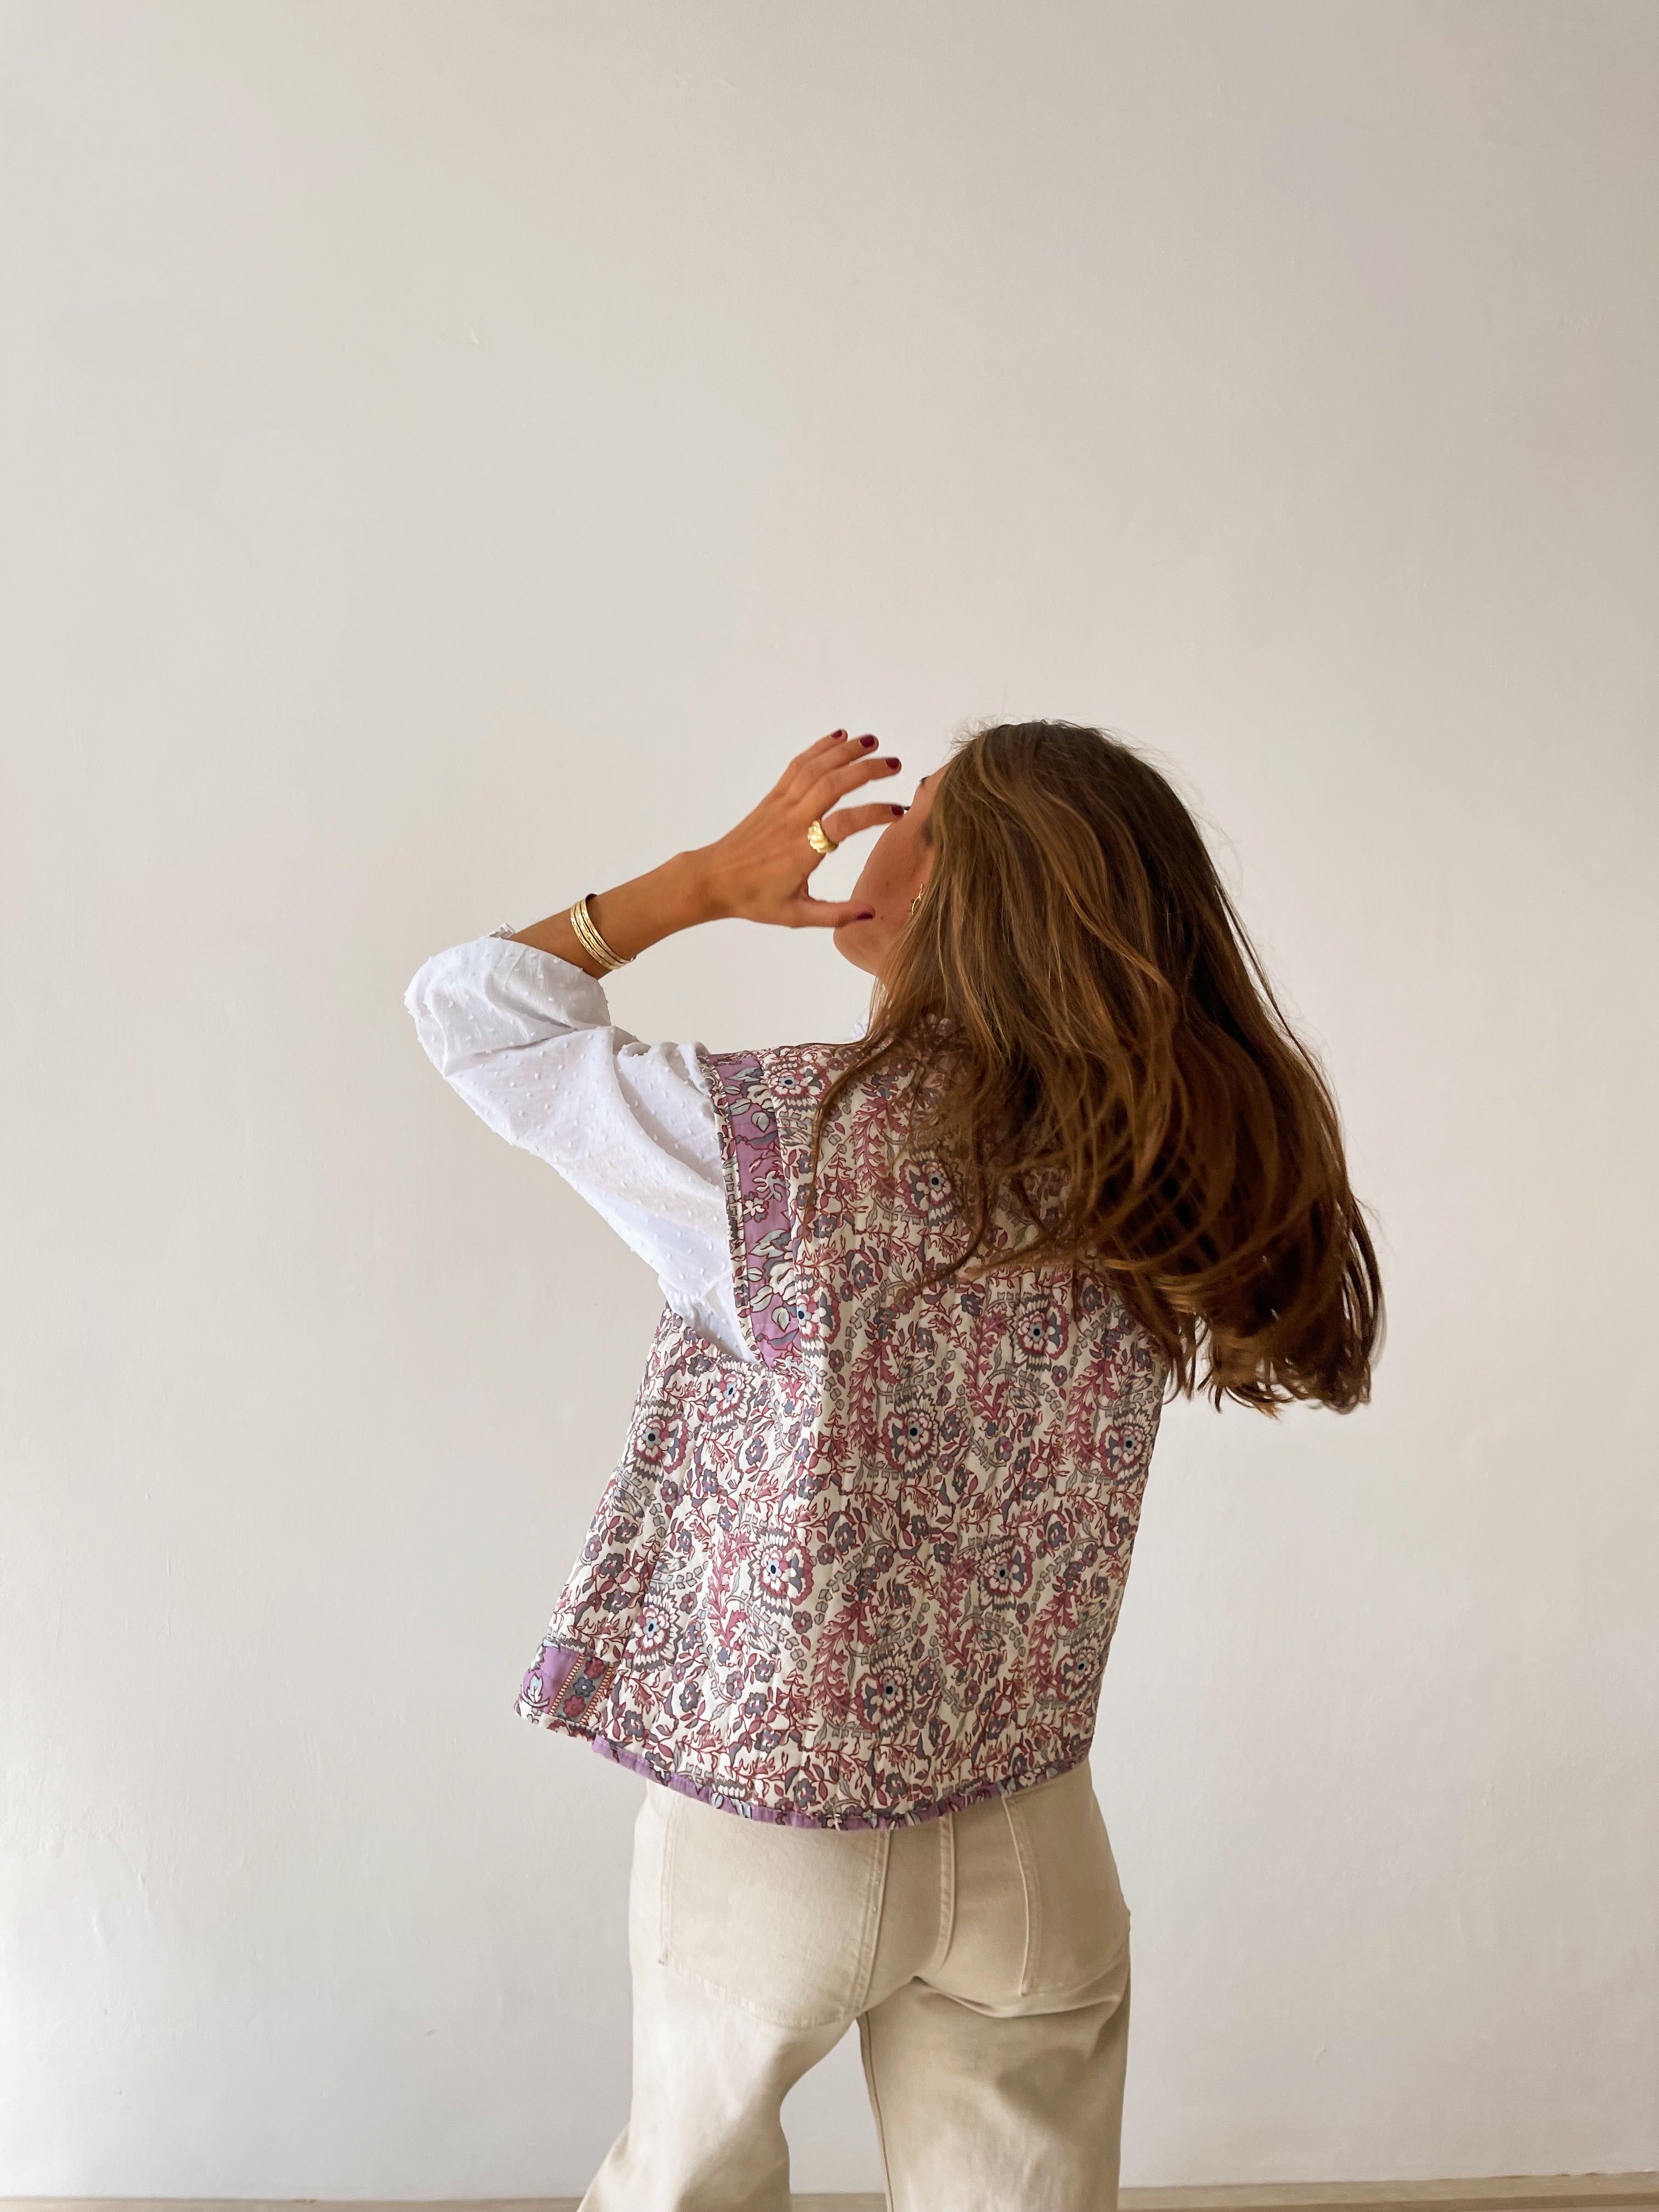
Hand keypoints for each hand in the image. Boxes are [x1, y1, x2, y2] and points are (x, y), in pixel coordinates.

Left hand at [689, 729, 906, 929]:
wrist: (712, 880)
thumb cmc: (753, 898)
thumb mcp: (795, 915)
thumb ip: (835, 914)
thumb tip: (870, 913)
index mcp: (802, 851)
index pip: (845, 823)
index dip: (874, 814)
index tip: (898, 812)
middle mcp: (793, 821)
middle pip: (833, 783)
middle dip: (867, 770)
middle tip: (895, 765)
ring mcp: (782, 805)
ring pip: (816, 768)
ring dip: (846, 752)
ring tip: (874, 742)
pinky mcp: (773, 797)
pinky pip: (798, 766)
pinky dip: (819, 749)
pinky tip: (839, 738)